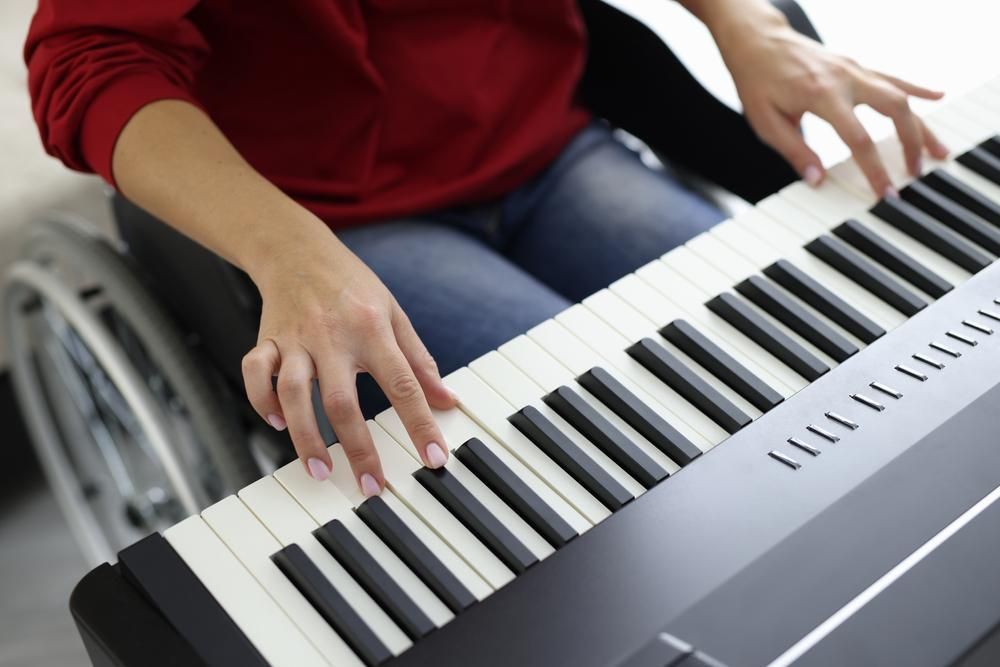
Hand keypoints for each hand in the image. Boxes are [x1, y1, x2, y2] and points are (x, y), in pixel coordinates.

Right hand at [240, 219, 456, 494]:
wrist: (297, 250)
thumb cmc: (353, 286)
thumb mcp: (395, 314)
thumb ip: (419, 361)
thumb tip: (448, 401)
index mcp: (372, 329)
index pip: (403, 383)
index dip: (420, 423)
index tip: (434, 458)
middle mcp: (332, 336)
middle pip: (343, 400)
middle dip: (358, 448)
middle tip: (370, 487)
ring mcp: (295, 339)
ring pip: (294, 393)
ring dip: (305, 437)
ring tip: (319, 471)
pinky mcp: (266, 340)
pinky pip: (256, 375)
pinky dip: (262, 402)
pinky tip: (277, 423)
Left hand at [714, 12, 948, 196]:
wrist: (758, 42)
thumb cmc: (757, 81)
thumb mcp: (766, 123)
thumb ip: (794, 151)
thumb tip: (817, 180)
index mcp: (822, 96)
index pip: (859, 139)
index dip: (875, 169)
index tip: (886, 192)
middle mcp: (845, 79)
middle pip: (894, 110)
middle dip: (910, 144)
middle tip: (916, 173)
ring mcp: (854, 69)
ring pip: (901, 94)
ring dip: (922, 124)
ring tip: (938, 151)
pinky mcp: (856, 65)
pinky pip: (893, 77)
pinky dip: (917, 88)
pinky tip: (937, 97)